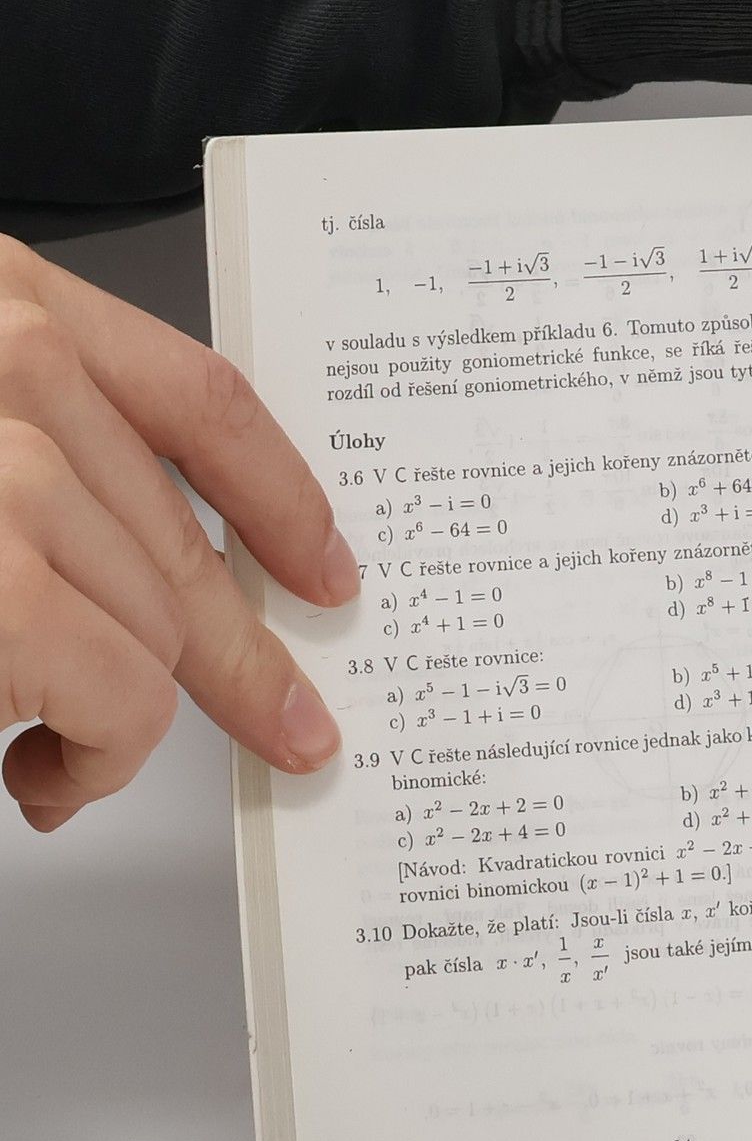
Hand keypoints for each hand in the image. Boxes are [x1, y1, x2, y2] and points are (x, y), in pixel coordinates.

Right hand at [0, 237, 353, 832]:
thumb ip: (22, 437)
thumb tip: (140, 555)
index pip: (195, 397)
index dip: (280, 495)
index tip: (328, 566)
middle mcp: (1, 365)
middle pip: (177, 538)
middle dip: (237, 652)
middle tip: (289, 724)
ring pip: (149, 623)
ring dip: (129, 719)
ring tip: (68, 766)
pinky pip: (107, 689)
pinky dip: (96, 752)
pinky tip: (44, 775)